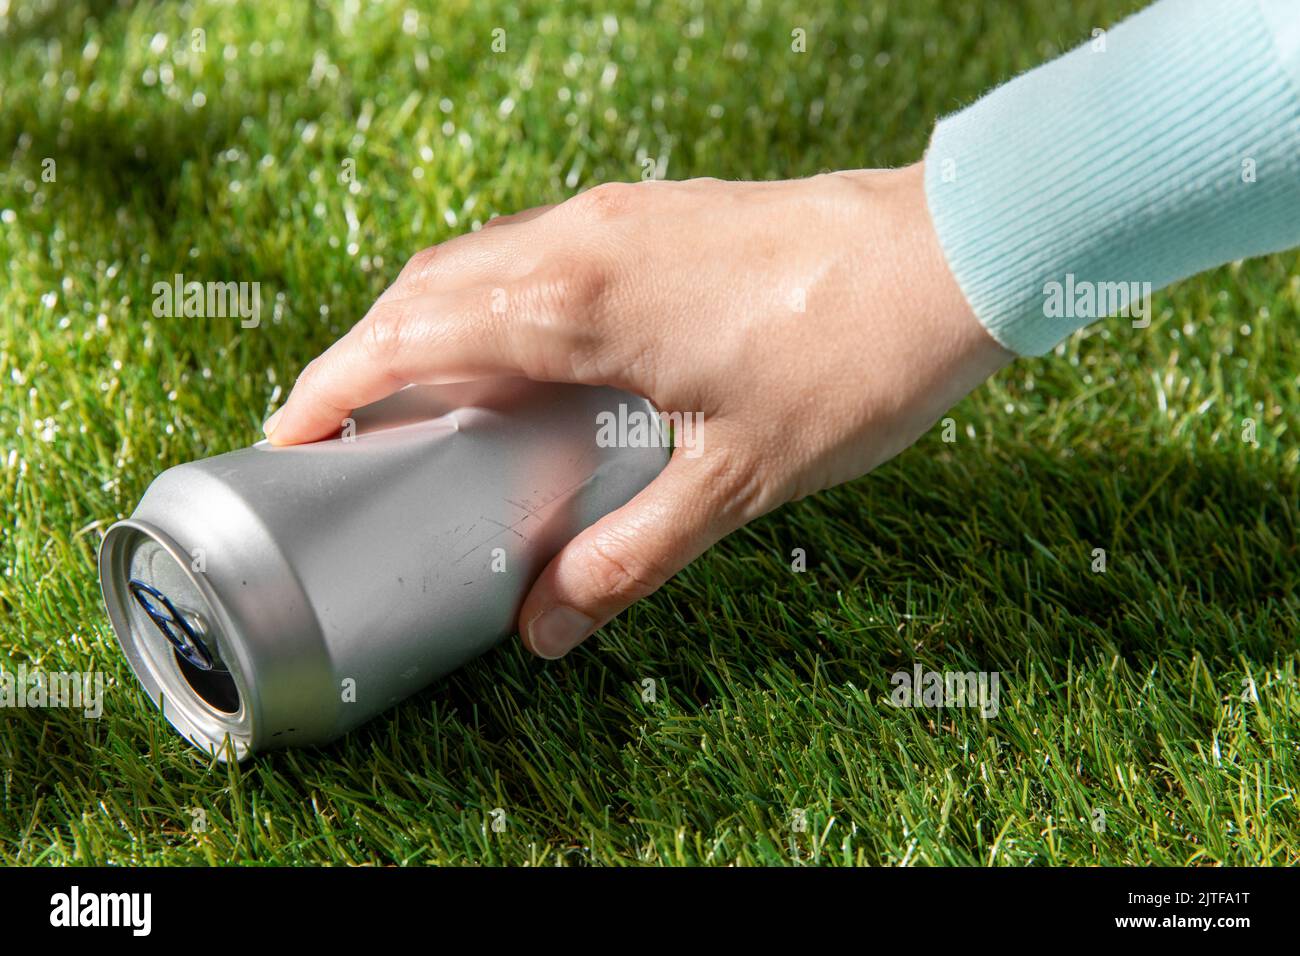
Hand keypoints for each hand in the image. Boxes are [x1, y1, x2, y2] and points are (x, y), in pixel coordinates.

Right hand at [264, 163, 1011, 658]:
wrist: (950, 251)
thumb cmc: (853, 359)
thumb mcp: (738, 481)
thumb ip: (631, 556)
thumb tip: (546, 626)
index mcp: (577, 302)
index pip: (409, 335)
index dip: (333, 385)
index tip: (289, 437)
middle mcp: (578, 242)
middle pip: (425, 292)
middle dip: (365, 359)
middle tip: (342, 437)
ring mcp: (616, 217)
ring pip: (478, 265)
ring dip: (427, 328)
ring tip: (418, 408)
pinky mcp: (653, 216)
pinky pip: (534, 253)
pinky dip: (492, 306)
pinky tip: (521, 365)